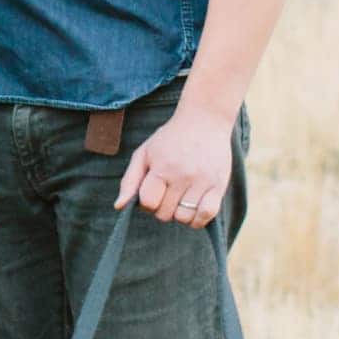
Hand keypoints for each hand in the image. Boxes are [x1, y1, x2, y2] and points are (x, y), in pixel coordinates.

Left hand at [114, 106, 234, 228]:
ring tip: (180, 198)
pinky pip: (206, 215)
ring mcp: (202, 181)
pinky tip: (193, 208)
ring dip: (178, 214)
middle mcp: (182, 175)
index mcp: (162, 166)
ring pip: (184, 218)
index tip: (152, 191)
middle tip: (167, 192)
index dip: (146, 203)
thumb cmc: (170, 138)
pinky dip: (197, 219)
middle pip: (165, 213)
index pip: (148, 203)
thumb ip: (130, 180)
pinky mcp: (219, 185)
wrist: (204, 120)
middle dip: (162, 207)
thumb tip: (119, 206)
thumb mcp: (145, 152)